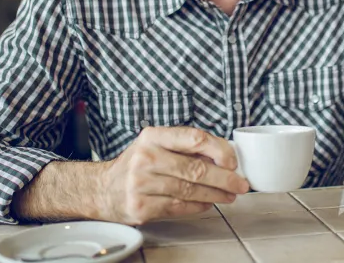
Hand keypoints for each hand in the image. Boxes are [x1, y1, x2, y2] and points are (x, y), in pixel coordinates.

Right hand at [95, 126, 249, 224]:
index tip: (232, 161)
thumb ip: (186, 146)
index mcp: (153, 137)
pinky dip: (198, 206)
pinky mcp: (141, 206)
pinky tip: (207, 203)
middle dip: (224, 178)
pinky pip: (179, 207)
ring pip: (190, 190)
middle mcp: (146, 157)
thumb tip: (225, 154)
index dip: (219, 150)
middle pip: (196, 168)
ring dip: (215, 194)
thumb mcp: (156, 145)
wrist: (103, 189)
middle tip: (240, 184)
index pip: (194, 137)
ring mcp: (141, 183)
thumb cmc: (137, 164)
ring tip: (229, 195)